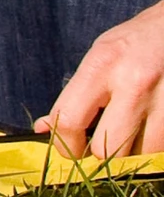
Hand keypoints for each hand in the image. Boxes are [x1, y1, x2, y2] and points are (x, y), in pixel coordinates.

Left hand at [37, 0, 163, 158]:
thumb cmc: (137, 42)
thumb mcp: (100, 56)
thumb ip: (74, 93)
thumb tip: (43, 128)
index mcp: (102, 65)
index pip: (69, 120)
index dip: (65, 144)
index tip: (71, 147)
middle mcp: (133, 82)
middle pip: (106, 148)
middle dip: (102, 153)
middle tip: (104, 143)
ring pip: (141, 155)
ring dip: (134, 151)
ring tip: (132, 133)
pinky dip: (154, 145)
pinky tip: (150, 129)